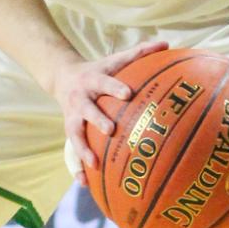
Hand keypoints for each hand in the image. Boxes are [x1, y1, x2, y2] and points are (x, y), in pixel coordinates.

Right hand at [53, 41, 167, 178]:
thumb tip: (166, 43)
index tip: (127, 94)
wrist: (63, 78)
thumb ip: (139, 52)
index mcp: (93, 80)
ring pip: (75, 134)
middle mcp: (81, 99)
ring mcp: (73, 116)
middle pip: (87, 109)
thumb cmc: (99, 70)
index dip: (114, 87)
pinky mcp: (70, 131)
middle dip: (97, 119)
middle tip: (110, 130)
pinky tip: (86, 184)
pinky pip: (73, 151)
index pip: (104, 82)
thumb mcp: (115, 59)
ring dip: (83, 149)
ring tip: (94, 165)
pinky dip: (78, 168)